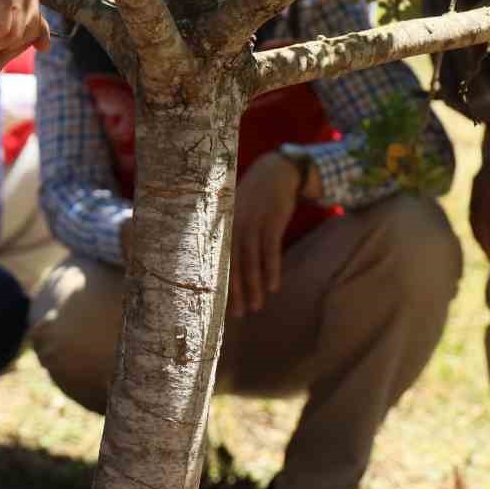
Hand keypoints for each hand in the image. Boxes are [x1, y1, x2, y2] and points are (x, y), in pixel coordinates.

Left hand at [226, 152, 302, 317]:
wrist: (275, 173)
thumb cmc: (253, 199)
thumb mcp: (234, 213)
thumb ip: (227, 235)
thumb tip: (219, 266)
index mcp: (221, 225)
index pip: (214, 259)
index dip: (215, 282)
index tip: (215, 306)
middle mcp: (232, 224)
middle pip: (231, 264)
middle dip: (234, 291)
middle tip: (237, 314)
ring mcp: (252, 222)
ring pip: (250, 260)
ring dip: (253, 286)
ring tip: (255, 307)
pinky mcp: (271, 221)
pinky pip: (270, 250)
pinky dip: (271, 269)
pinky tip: (273, 287)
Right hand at [470, 112, 489, 261]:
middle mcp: (489, 190)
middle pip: (481, 224)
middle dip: (486, 244)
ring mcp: (479, 186)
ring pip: (473, 217)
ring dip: (478, 235)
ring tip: (487, 251)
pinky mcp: (476, 183)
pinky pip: (471, 208)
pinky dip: (475, 223)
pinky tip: (482, 232)